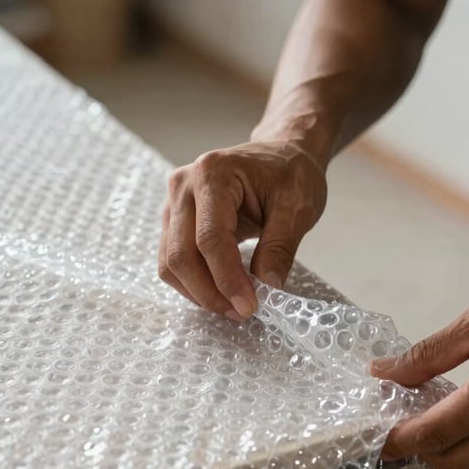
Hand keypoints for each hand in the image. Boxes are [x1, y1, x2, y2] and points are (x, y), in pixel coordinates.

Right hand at [158, 141, 326, 318]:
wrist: (280, 155)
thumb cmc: (289, 173)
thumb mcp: (298, 207)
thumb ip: (280, 248)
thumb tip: (267, 288)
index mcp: (213, 173)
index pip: (210, 238)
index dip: (227, 279)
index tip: (249, 306)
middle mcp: (184, 186)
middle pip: (181, 254)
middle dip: (210, 292)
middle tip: (242, 313)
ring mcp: (174, 203)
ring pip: (171, 263)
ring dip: (199, 293)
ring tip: (234, 306)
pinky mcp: (175, 221)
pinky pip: (173, 261)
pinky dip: (194, 284)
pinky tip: (221, 292)